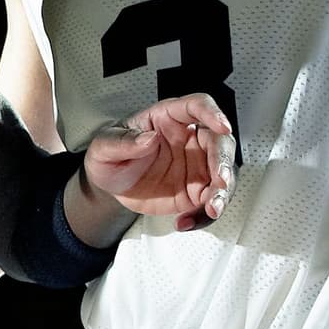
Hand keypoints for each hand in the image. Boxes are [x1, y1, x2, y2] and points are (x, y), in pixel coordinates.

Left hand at [85, 91, 234, 228]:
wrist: (111, 185)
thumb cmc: (110, 157)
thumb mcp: (104, 147)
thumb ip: (123, 141)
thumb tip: (148, 139)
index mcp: (168, 118)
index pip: (196, 106)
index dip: (212, 113)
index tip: (223, 126)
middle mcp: (189, 138)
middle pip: (219, 142)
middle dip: (224, 162)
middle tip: (220, 182)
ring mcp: (197, 164)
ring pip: (224, 174)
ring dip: (222, 193)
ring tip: (210, 209)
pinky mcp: (197, 190)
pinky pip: (210, 201)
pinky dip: (204, 215)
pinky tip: (186, 221)